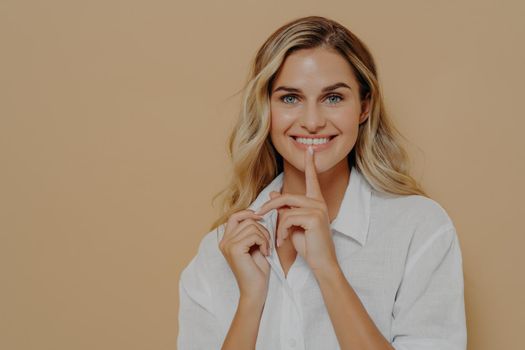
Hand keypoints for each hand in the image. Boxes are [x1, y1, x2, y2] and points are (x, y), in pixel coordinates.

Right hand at [219, 210, 271, 301]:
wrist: (255, 290)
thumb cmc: (257, 270)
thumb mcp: (255, 245)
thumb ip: (253, 231)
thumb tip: (259, 213)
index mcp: (227, 240)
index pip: (234, 216)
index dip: (248, 213)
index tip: (261, 218)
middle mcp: (224, 242)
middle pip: (246, 220)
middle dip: (262, 229)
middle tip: (267, 244)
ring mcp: (228, 245)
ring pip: (251, 226)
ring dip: (264, 236)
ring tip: (266, 249)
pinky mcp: (234, 249)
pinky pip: (254, 235)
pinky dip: (264, 242)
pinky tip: (265, 253)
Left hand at [255, 146, 337, 271]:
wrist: (321, 262)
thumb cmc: (308, 245)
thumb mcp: (293, 224)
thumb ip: (285, 208)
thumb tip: (273, 192)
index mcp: (316, 202)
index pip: (312, 179)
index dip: (310, 164)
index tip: (309, 150)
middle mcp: (318, 202)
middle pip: (286, 196)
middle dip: (270, 206)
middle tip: (258, 214)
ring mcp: (317, 209)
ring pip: (285, 209)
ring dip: (277, 225)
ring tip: (279, 238)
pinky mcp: (314, 217)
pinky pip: (288, 218)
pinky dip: (281, 231)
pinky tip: (284, 241)